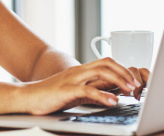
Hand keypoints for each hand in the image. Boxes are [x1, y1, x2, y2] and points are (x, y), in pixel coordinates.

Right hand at [22, 58, 140, 114]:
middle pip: (106, 63)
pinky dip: (102, 95)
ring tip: (129, 90)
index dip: (122, 69)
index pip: (106, 63)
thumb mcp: (77, 91)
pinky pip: (87, 90)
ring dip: (118, 80)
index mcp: (82, 70)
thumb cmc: (52, 95)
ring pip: (100, 72)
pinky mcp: (66, 90)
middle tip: (135, 85)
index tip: (133, 81)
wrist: (28, 97)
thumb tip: (113, 92)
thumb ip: (93, 89)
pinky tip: (112, 101)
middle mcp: (79, 71)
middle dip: (124, 73)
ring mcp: (72, 79)